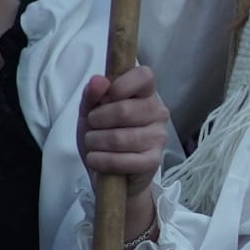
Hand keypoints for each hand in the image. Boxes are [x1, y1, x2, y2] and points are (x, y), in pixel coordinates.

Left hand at [77, 67, 172, 241]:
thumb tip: (98, 80)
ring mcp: (158, 137)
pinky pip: (122, 160)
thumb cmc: (103, 137)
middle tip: (93, 128)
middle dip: (97, 121)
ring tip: (94, 145)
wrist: (111, 173)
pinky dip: (101, 161)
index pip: (144, 76)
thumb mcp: (90, 113)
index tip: (107, 97)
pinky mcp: (153, 161)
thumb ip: (93, 96)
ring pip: (119, 137)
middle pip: (124, 110)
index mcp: (145, 95)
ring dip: (95, 143)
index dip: (122, 84)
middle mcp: (158, 113)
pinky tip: (97, 160)